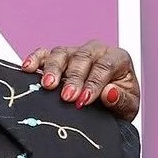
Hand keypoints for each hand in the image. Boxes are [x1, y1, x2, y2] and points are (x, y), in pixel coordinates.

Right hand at [20, 42, 140, 121]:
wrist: (109, 106)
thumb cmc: (119, 102)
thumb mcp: (128, 106)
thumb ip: (121, 100)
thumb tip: (110, 93)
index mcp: (118, 58)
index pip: (105, 66)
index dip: (93, 83)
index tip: (84, 99)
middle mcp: (97, 51)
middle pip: (82, 58)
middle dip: (73, 78)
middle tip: (67, 96)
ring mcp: (76, 53)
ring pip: (62, 53)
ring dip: (53, 68)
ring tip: (48, 85)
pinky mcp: (60, 58)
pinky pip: (45, 54)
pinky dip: (36, 59)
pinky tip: (28, 68)